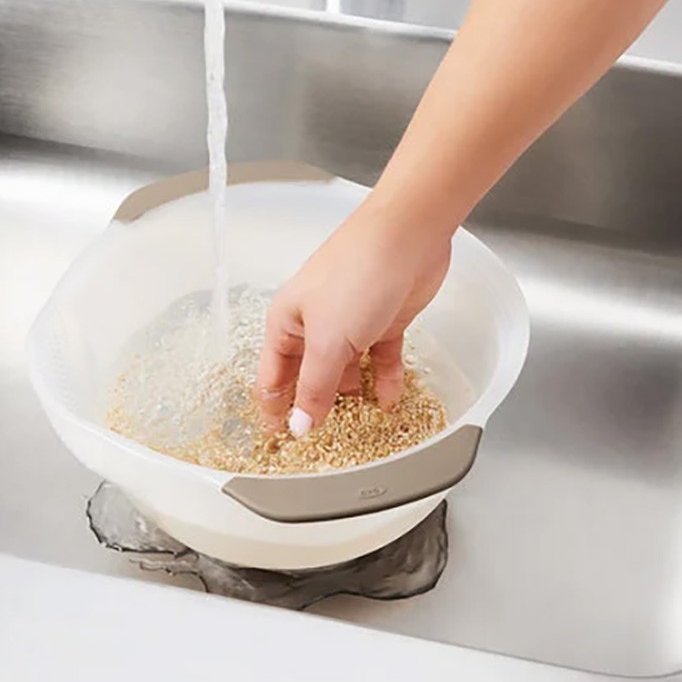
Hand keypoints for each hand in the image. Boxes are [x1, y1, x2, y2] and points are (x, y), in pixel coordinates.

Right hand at [255, 195, 451, 435]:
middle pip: (311, 379)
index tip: (283, 445)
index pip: (273, 378)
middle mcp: (315, 326)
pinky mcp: (383, 323)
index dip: (276, 411)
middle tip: (329, 444)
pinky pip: (379, 361)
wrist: (408, 235)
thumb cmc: (356, 276)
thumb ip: (315, 388)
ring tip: (364, 429)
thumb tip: (299, 427)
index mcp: (287, 325)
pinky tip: (390, 400)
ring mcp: (351, 325)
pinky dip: (385, 380)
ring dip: (354, 398)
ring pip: (347, 373)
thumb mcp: (328, 341)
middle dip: (319, 409)